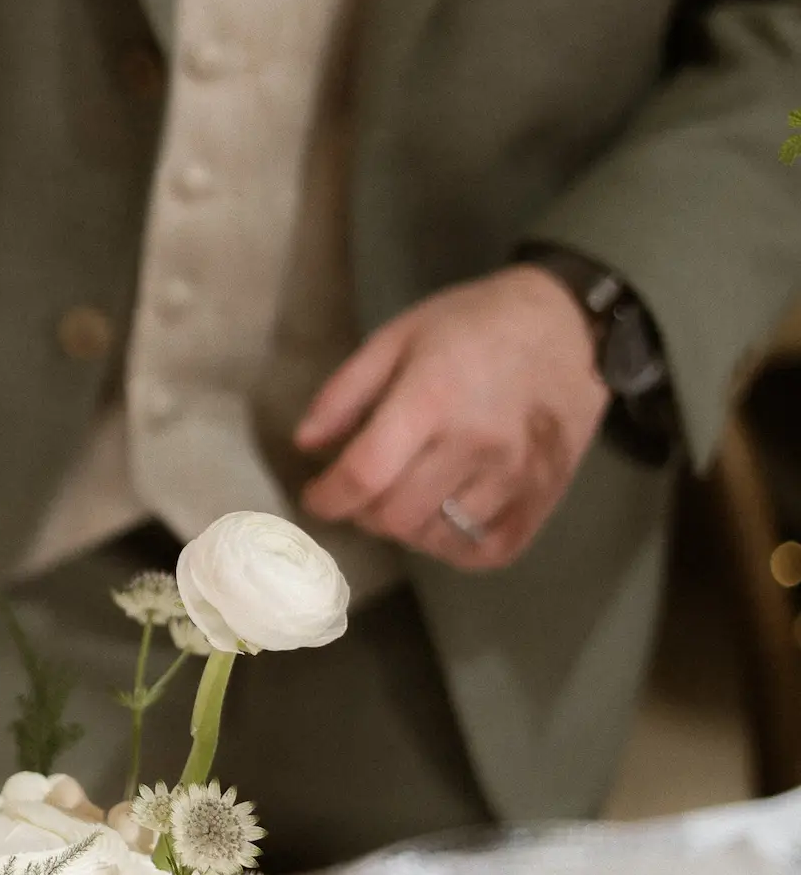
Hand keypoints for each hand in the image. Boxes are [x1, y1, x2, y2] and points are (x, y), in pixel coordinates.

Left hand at [294, 266, 608, 570]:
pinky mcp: (543, 497)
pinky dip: (454, 547)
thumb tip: (305, 445)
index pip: (365, 474)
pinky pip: (487, 551)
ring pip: (436, 538)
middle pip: (395, 517)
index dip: (328, 497)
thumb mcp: (399, 336)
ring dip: (406, 528)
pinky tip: (443, 520)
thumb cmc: (477, 323)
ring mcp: (515, 476)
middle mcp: (476, 444)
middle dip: (363, 512)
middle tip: (364, 491)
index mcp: (432, 398)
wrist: (569, 324)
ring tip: (404, 497)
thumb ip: (346, 391)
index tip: (317, 497)